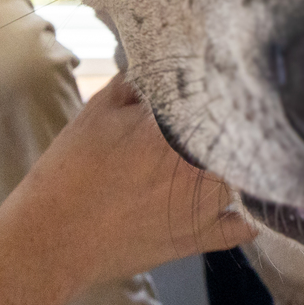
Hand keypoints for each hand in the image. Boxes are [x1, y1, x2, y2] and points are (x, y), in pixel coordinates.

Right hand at [10, 74, 253, 292]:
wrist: (52, 239)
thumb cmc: (69, 172)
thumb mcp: (97, 111)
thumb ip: (135, 84)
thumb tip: (160, 64)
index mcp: (173, 129)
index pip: (220, 99)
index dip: (225, 90)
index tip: (226, 83)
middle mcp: (197, 167)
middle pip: (243, 138)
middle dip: (239, 126)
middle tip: (235, 117)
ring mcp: (202, 208)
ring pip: (250, 177)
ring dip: (247, 164)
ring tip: (237, 153)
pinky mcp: (198, 240)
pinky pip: (245, 227)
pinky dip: (251, 213)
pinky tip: (244, 198)